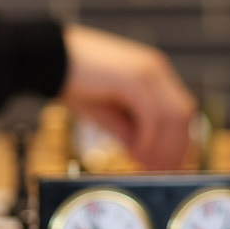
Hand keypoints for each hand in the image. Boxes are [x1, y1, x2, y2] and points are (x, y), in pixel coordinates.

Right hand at [58, 24, 196, 168]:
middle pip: (184, 114)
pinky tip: (134, 153)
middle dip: (176, 147)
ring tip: (146, 166)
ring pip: (173, 117)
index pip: (179, 110)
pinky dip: (148, 139)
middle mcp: (155, 69)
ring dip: (163, 147)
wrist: (46, 56)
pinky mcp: (134, 78)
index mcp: (152, 72)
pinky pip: (152, 116)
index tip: (167, 165)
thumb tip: (140, 151)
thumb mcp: (103, 110)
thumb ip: (125, 128)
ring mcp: (147, 71)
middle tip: (160, 172)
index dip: (178, 141)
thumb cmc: (71, 80)